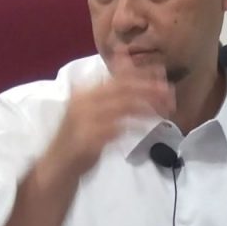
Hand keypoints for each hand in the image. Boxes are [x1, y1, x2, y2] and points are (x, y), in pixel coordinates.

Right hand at [42, 51, 174, 179]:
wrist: (57, 164)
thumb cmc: (77, 135)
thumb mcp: (91, 109)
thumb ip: (109, 91)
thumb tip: (125, 61)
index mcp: (84, 93)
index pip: (116, 77)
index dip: (141, 74)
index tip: (161, 75)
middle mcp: (83, 102)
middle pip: (122, 89)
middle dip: (148, 89)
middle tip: (169, 92)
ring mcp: (85, 121)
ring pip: (123, 107)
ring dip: (147, 107)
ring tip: (164, 110)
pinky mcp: (89, 140)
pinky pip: (118, 130)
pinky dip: (135, 127)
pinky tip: (146, 129)